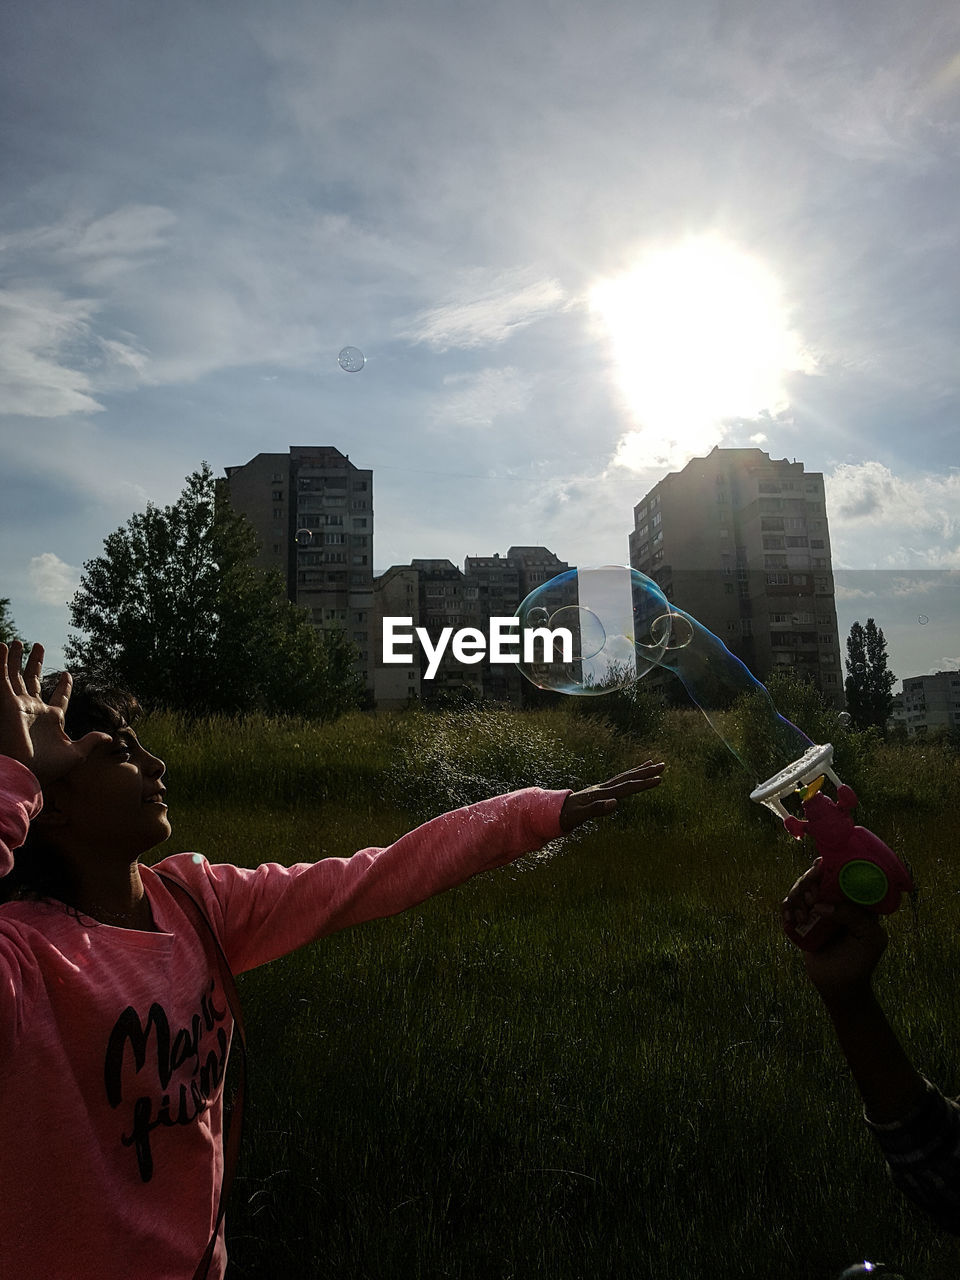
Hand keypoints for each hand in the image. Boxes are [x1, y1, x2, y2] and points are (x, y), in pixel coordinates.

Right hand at [0, 641, 109, 787]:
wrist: (25, 773)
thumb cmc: (49, 768)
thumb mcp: (76, 754)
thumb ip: (91, 741)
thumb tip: (109, 737)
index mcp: (53, 719)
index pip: (59, 697)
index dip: (64, 687)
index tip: (67, 674)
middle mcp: (35, 710)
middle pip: (33, 681)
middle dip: (34, 664)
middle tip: (37, 645)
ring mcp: (20, 706)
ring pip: (16, 676)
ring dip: (16, 659)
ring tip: (18, 642)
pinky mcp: (6, 704)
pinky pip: (3, 678)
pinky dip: (1, 663)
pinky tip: (2, 646)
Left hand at [559, 760, 664, 832]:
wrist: (556, 810)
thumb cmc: (568, 815)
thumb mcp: (581, 815)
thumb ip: (597, 809)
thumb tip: (615, 803)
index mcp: (603, 793)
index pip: (627, 787)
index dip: (643, 783)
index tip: (659, 779)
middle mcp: (604, 788)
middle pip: (629, 777)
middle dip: (646, 772)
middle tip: (663, 765)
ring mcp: (602, 788)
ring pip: (625, 777)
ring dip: (639, 771)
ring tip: (653, 764)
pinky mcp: (601, 790)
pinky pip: (618, 781)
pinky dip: (628, 777)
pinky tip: (633, 776)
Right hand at [781, 858, 886, 998]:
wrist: (840, 985)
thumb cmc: (861, 961)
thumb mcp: (868, 938)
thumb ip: (852, 916)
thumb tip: (820, 906)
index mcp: (855, 899)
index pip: (841, 872)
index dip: (828, 870)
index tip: (819, 877)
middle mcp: (836, 899)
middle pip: (816, 876)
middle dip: (808, 884)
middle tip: (810, 901)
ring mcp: (818, 908)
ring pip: (800, 888)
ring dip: (796, 898)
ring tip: (800, 919)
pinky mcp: (803, 919)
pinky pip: (789, 905)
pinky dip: (786, 909)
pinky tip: (790, 921)